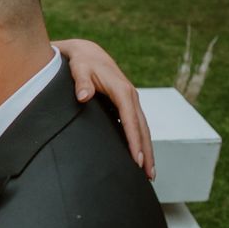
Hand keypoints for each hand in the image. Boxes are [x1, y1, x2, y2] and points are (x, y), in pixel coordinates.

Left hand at [53, 39, 155, 179]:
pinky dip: (141, 142)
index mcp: (122, 91)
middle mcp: (131, 97)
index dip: (134, 140)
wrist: (87, 53)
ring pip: (143, 129)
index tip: (136, 159)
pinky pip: (137, 126)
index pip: (130, 120)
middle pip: (142, 128)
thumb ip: (81, 82)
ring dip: (147, 150)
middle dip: (146, 152)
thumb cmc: (82, 62)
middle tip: (149, 175)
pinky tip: (140, 158)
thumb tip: (83, 96)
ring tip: (149, 173)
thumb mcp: (79, 69)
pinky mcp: (126, 106)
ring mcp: (131, 101)